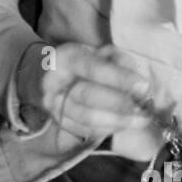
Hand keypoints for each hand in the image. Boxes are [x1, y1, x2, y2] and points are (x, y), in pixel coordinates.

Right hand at [15, 41, 169, 141]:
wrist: (37, 76)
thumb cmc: (76, 63)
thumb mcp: (94, 52)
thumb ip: (116, 62)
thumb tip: (138, 83)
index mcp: (66, 58)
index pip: (92, 68)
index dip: (119, 78)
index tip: (144, 85)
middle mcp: (55, 82)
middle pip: (87, 95)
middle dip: (120, 104)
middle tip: (144, 110)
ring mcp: (53, 104)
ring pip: (86, 117)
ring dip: (117, 121)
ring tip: (140, 121)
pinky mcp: (57, 121)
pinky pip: (85, 129)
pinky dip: (107, 129)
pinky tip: (123, 126)